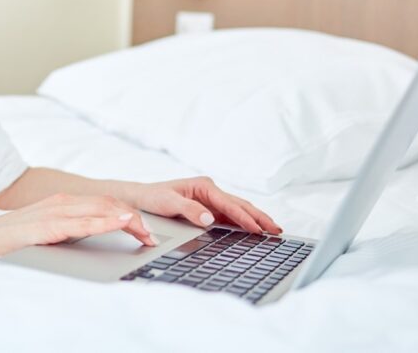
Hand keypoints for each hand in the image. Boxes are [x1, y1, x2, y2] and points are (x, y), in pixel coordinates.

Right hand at [0, 192, 157, 256]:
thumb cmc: (13, 237)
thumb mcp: (47, 230)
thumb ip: (68, 229)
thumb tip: (92, 237)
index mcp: (63, 202)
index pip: (103, 203)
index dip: (127, 213)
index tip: (144, 229)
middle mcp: (63, 202)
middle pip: (108, 204)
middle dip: (135, 218)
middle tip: (152, 235)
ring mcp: (56, 212)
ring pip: (101, 210)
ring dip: (128, 220)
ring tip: (146, 232)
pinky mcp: (50, 226)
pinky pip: (84, 223)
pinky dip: (107, 222)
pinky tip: (122, 222)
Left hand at [132, 176, 282, 234]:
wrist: (141, 199)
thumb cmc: (153, 198)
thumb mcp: (168, 203)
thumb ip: (189, 209)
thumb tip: (209, 218)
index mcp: (203, 186)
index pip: (229, 203)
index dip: (245, 217)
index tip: (257, 228)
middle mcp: (210, 191)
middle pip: (240, 205)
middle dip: (259, 217)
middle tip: (277, 230)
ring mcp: (211, 200)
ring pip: (238, 210)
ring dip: (255, 220)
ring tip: (273, 230)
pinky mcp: (209, 209)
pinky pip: (231, 216)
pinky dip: (244, 223)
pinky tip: (254, 231)